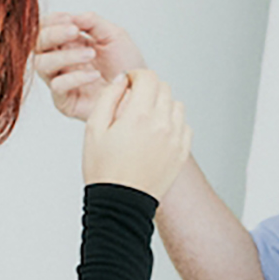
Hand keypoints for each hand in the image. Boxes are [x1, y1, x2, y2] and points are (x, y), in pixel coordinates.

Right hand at [33, 11, 147, 121]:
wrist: (139, 91)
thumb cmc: (128, 66)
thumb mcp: (114, 36)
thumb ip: (93, 23)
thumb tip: (74, 16)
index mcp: (68, 44)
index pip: (45, 29)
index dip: (52, 21)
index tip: (68, 18)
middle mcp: (60, 62)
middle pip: (37, 45)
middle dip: (53, 34)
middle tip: (74, 31)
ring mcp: (61, 81)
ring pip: (42, 65)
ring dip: (65, 56)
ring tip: (90, 54)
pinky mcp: (65, 102)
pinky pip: (57, 87)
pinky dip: (75, 78)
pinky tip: (94, 75)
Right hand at [83, 68, 191, 198]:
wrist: (120, 203)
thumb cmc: (104, 170)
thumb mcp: (94, 129)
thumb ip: (108, 97)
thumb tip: (122, 80)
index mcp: (139, 115)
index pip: (148, 77)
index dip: (136, 76)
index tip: (128, 83)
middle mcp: (162, 124)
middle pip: (163, 88)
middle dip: (148, 88)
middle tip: (133, 102)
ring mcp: (175, 138)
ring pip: (176, 105)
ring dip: (162, 104)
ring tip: (145, 119)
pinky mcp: (181, 152)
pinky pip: (184, 126)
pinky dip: (172, 123)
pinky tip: (156, 133)